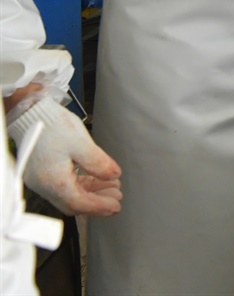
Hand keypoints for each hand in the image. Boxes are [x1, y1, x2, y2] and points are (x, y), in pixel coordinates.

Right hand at [9, 97, 121, 216]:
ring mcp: (43, 180)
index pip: (79, 203)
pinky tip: (97, 179)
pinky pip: (64, 186)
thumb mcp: (81, 143)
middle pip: (74, 203)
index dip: (99, 206)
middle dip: (97, 203)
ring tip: (111, 187)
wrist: (30, 114)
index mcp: (54, 181)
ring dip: (91, 193)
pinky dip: (82, 185)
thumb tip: (113, 175)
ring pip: (70, 195)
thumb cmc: (52, 126)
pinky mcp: (43, 173)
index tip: (115, 205)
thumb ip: (98, 162)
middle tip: (116, 198)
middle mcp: (45, 185)